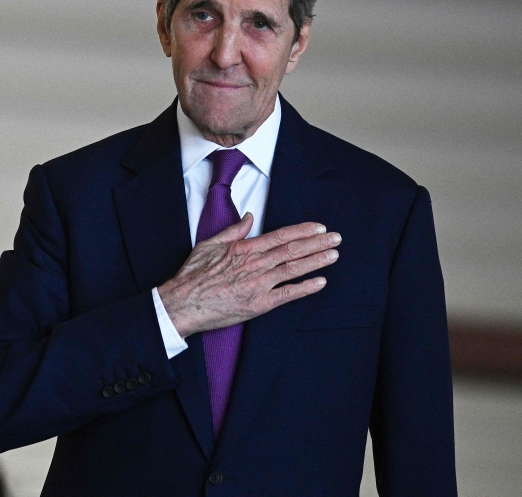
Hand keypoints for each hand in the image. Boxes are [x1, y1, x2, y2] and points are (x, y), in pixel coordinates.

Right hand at [157, 213, 339, 337]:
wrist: (184, 303)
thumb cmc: (194, 275)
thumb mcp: (209, 245)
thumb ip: (233, 230)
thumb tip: (250, 216)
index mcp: (244, 249)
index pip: (280, 236)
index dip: (302, 231)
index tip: (318, 227)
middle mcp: (255, 264)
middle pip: (293, 250)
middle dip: (317, 243)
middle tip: (336, 238)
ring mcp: (259, 284)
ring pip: (294, 269)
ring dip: (316, 261)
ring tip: (334, 254)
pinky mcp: (259, 303)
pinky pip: (288, 294)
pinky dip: (305, 287)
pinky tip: (321, 282)